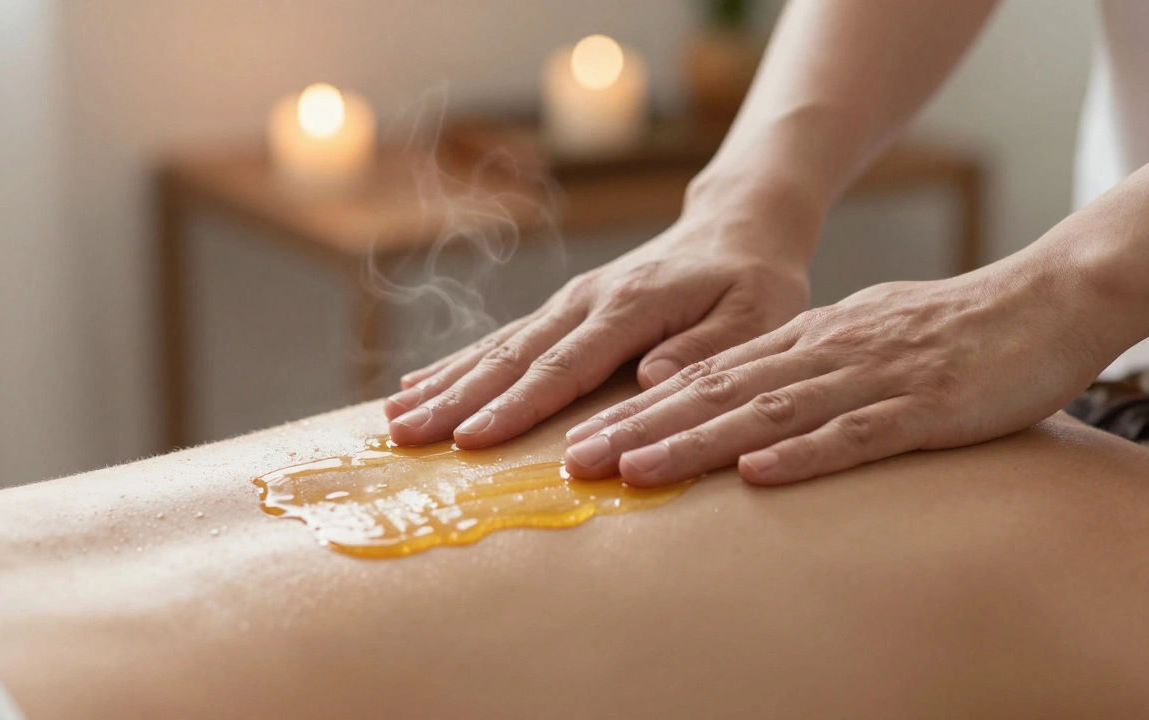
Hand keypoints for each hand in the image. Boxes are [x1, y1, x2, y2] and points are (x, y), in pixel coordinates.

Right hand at [384, 203, 815, 448]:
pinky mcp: (565, 309)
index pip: (564, 366)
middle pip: (511, 356)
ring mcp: (570, 302)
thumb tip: (650, 381)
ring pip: (496, 347)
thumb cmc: (753, 282)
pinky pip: (503, 339)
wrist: (736, 228)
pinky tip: (419, 385)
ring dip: (443, 384)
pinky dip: (458, 363)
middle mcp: (587, 301)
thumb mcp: (756, 316)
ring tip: (392, 419)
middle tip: (403, 437)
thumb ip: (706, 350)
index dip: (517, 406)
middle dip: (454, 400)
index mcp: (630, 307)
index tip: (472, 441)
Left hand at [563, 260, 1111, 485]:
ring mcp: (871, 379)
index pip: (707, 376)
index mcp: (806, 340)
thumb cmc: (951, 328)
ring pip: (768, 411)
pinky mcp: (923, 407)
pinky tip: (758, 475)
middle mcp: (823, 354)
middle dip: (642, 427)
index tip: (583, 439)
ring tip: (637, 468)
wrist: (1044, 300)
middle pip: (717, 392)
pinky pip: (856, 433)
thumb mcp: (861, 337)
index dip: (641, 410)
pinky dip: (804, 454)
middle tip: (577, 459)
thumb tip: (749, 399)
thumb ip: (804, 364)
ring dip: (698, 441)